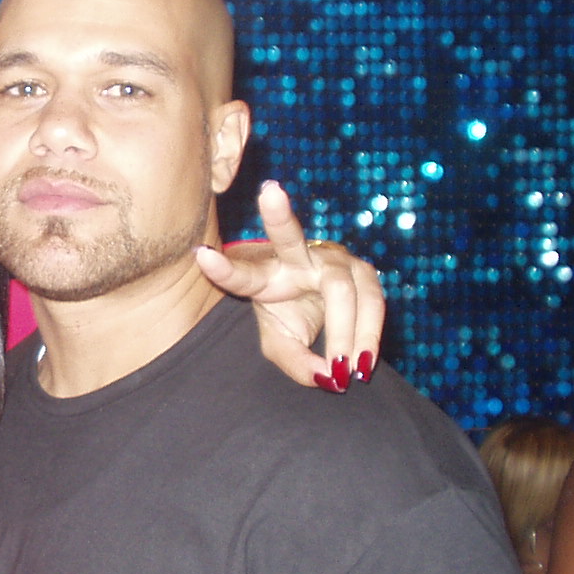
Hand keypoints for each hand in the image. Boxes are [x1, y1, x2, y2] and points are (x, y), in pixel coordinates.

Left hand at [197, 179, 383, 390]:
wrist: (326, 310)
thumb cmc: (292, 321)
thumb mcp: (282, 344)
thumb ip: (295, 362)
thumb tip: (327, 377)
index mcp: (264, 276)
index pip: (241, 273)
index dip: (222, 269)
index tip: (201, 254)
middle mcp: (295, 258)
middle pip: (287, 237)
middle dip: (278, 218)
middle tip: (270, 196)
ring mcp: (331, 258)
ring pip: (341, 287)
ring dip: (348, 331)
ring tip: (347, 370)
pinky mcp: (363, 270)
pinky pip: (372, 301)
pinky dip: (370, 335)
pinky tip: (366, 363)